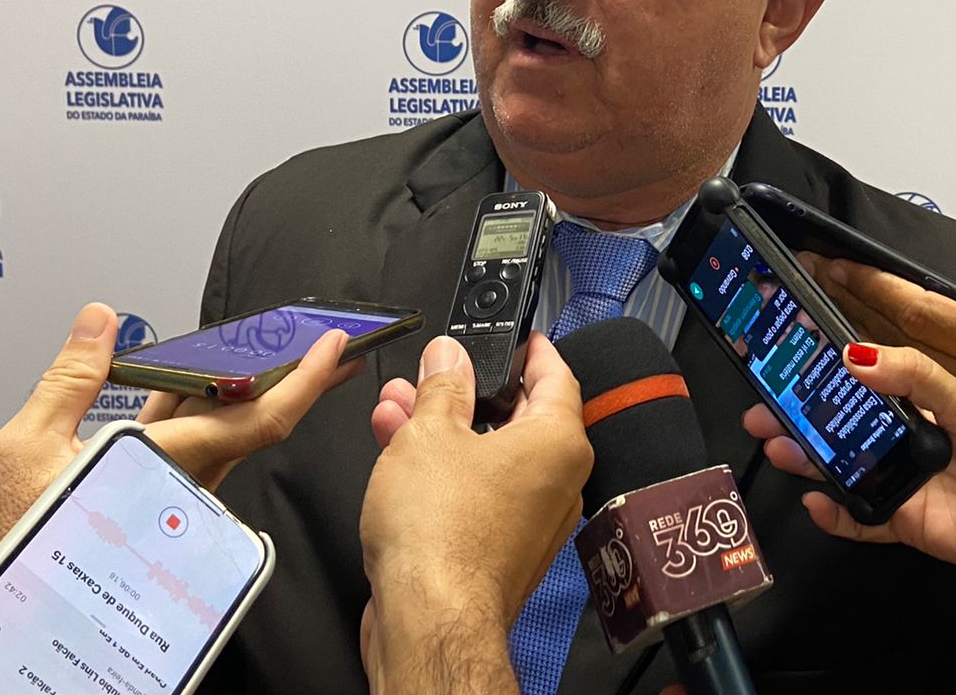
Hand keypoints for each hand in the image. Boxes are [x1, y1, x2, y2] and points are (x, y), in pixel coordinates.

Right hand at [0, 304, 361, 598]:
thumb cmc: (8, 550)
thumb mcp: (24, 449)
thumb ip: (71, 380)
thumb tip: (101, 321)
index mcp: (166, 467)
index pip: (259, 421)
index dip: (304, 381)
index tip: (333, 347)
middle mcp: (182, 485)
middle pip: (253, 421)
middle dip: (294, 377)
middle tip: (328, 341)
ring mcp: (171, 497)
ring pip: (220, 430)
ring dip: (245, 388)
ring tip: (269, 344)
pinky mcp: (152, 501)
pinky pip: (186, 443)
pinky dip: (194, 406)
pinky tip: (188, 377)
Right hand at [360, 334, 590, 694]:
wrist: (429, 620)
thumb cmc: (441, 533)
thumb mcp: (430, 433)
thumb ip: (440, 387)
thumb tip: (448, 357)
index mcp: (558, 443)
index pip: (556, 377)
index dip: (532, 350)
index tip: (517, 336)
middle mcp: (556, 482)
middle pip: (517, 417)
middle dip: (465, 391)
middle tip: (434, 370)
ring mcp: (529, 520)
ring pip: (488, 455)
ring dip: (443, 427)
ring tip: (396, 405)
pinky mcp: (498, 549)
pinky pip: (476, 492)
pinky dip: (445, 469)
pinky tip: (399, 451)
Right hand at [747, 343, 955, 602]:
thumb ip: (917, 377)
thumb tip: (858, 355)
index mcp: (931, 393)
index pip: (871, 366)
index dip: (831, 356)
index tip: (792, 344)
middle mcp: (915, 432)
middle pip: (844, 417)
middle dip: (800, 409)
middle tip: (763, 402)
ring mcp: (909, 476)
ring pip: (843, 463)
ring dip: (807, 454)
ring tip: (777, 442)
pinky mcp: (909, 519)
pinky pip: (860, 516)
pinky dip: (835, 512)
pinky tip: (815, 501)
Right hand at [802, 223, 955, 524]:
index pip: (918, 308)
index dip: (872, 285)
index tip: (825, 260)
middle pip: (879, 353)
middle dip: (827, 333)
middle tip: (776, 320)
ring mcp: (950, 433)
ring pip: (872, 411)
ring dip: (822, 406)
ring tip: (773, 407)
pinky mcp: (947, 479)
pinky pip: (885, 472)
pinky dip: (846, 473)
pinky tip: (815, 474)